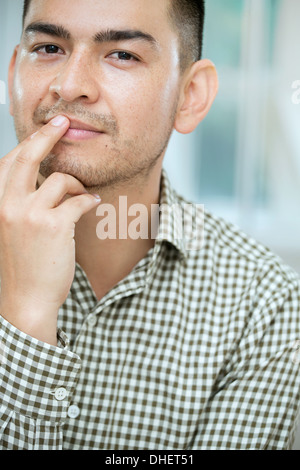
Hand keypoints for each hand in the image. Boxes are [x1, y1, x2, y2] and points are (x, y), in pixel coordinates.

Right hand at [0, 116, 100, 344]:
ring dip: (76, 185)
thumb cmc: (23, 265)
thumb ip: (21, 202)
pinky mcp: (52, 226)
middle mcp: (6, 204)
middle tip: (63, 122)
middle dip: (47, 135)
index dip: (28, 143)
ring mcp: (28, 214)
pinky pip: (79, 200)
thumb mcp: (12, 229)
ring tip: (81, 197)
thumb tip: (46, 176)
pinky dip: (88, 201)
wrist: (25, 301)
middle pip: (26, 157)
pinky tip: (93, 206)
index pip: (8, 162)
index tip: (45, 129)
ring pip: (59, 179)